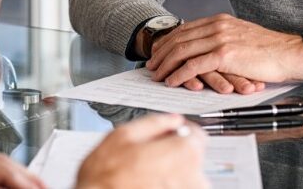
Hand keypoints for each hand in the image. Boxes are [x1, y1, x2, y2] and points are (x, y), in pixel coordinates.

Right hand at [76, 114, 207, 188]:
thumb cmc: (106, 176)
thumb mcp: (123, 135)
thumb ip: (154, 123)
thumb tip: (171, 120)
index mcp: (183, 152)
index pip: (197, 135)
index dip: (179, 132)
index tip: (168, 135)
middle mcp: (193, 177)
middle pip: (191, 157)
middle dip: (173, 153)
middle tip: (148, 157)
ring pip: (185, 176)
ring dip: (170, 173)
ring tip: (145, 175)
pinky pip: (178, 188)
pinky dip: (165, 185)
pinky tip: (147, 185)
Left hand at [147, 14, 302, 90]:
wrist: (291, 53)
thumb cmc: (269, 50)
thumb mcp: (241, 37)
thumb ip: (222, 38)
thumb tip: (207, 48)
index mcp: (219, 20)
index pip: (184, 29)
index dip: (168, 41)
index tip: (158, 52)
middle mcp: (217, 26)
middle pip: (178, 38)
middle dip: (161, 53)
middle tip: (151, 66)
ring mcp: (220, 39)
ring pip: (182, 51)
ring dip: (166, 64)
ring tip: (157, 75)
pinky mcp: (225, 55)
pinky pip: (194, 65)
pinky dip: (179, 74)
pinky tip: (172, 81)